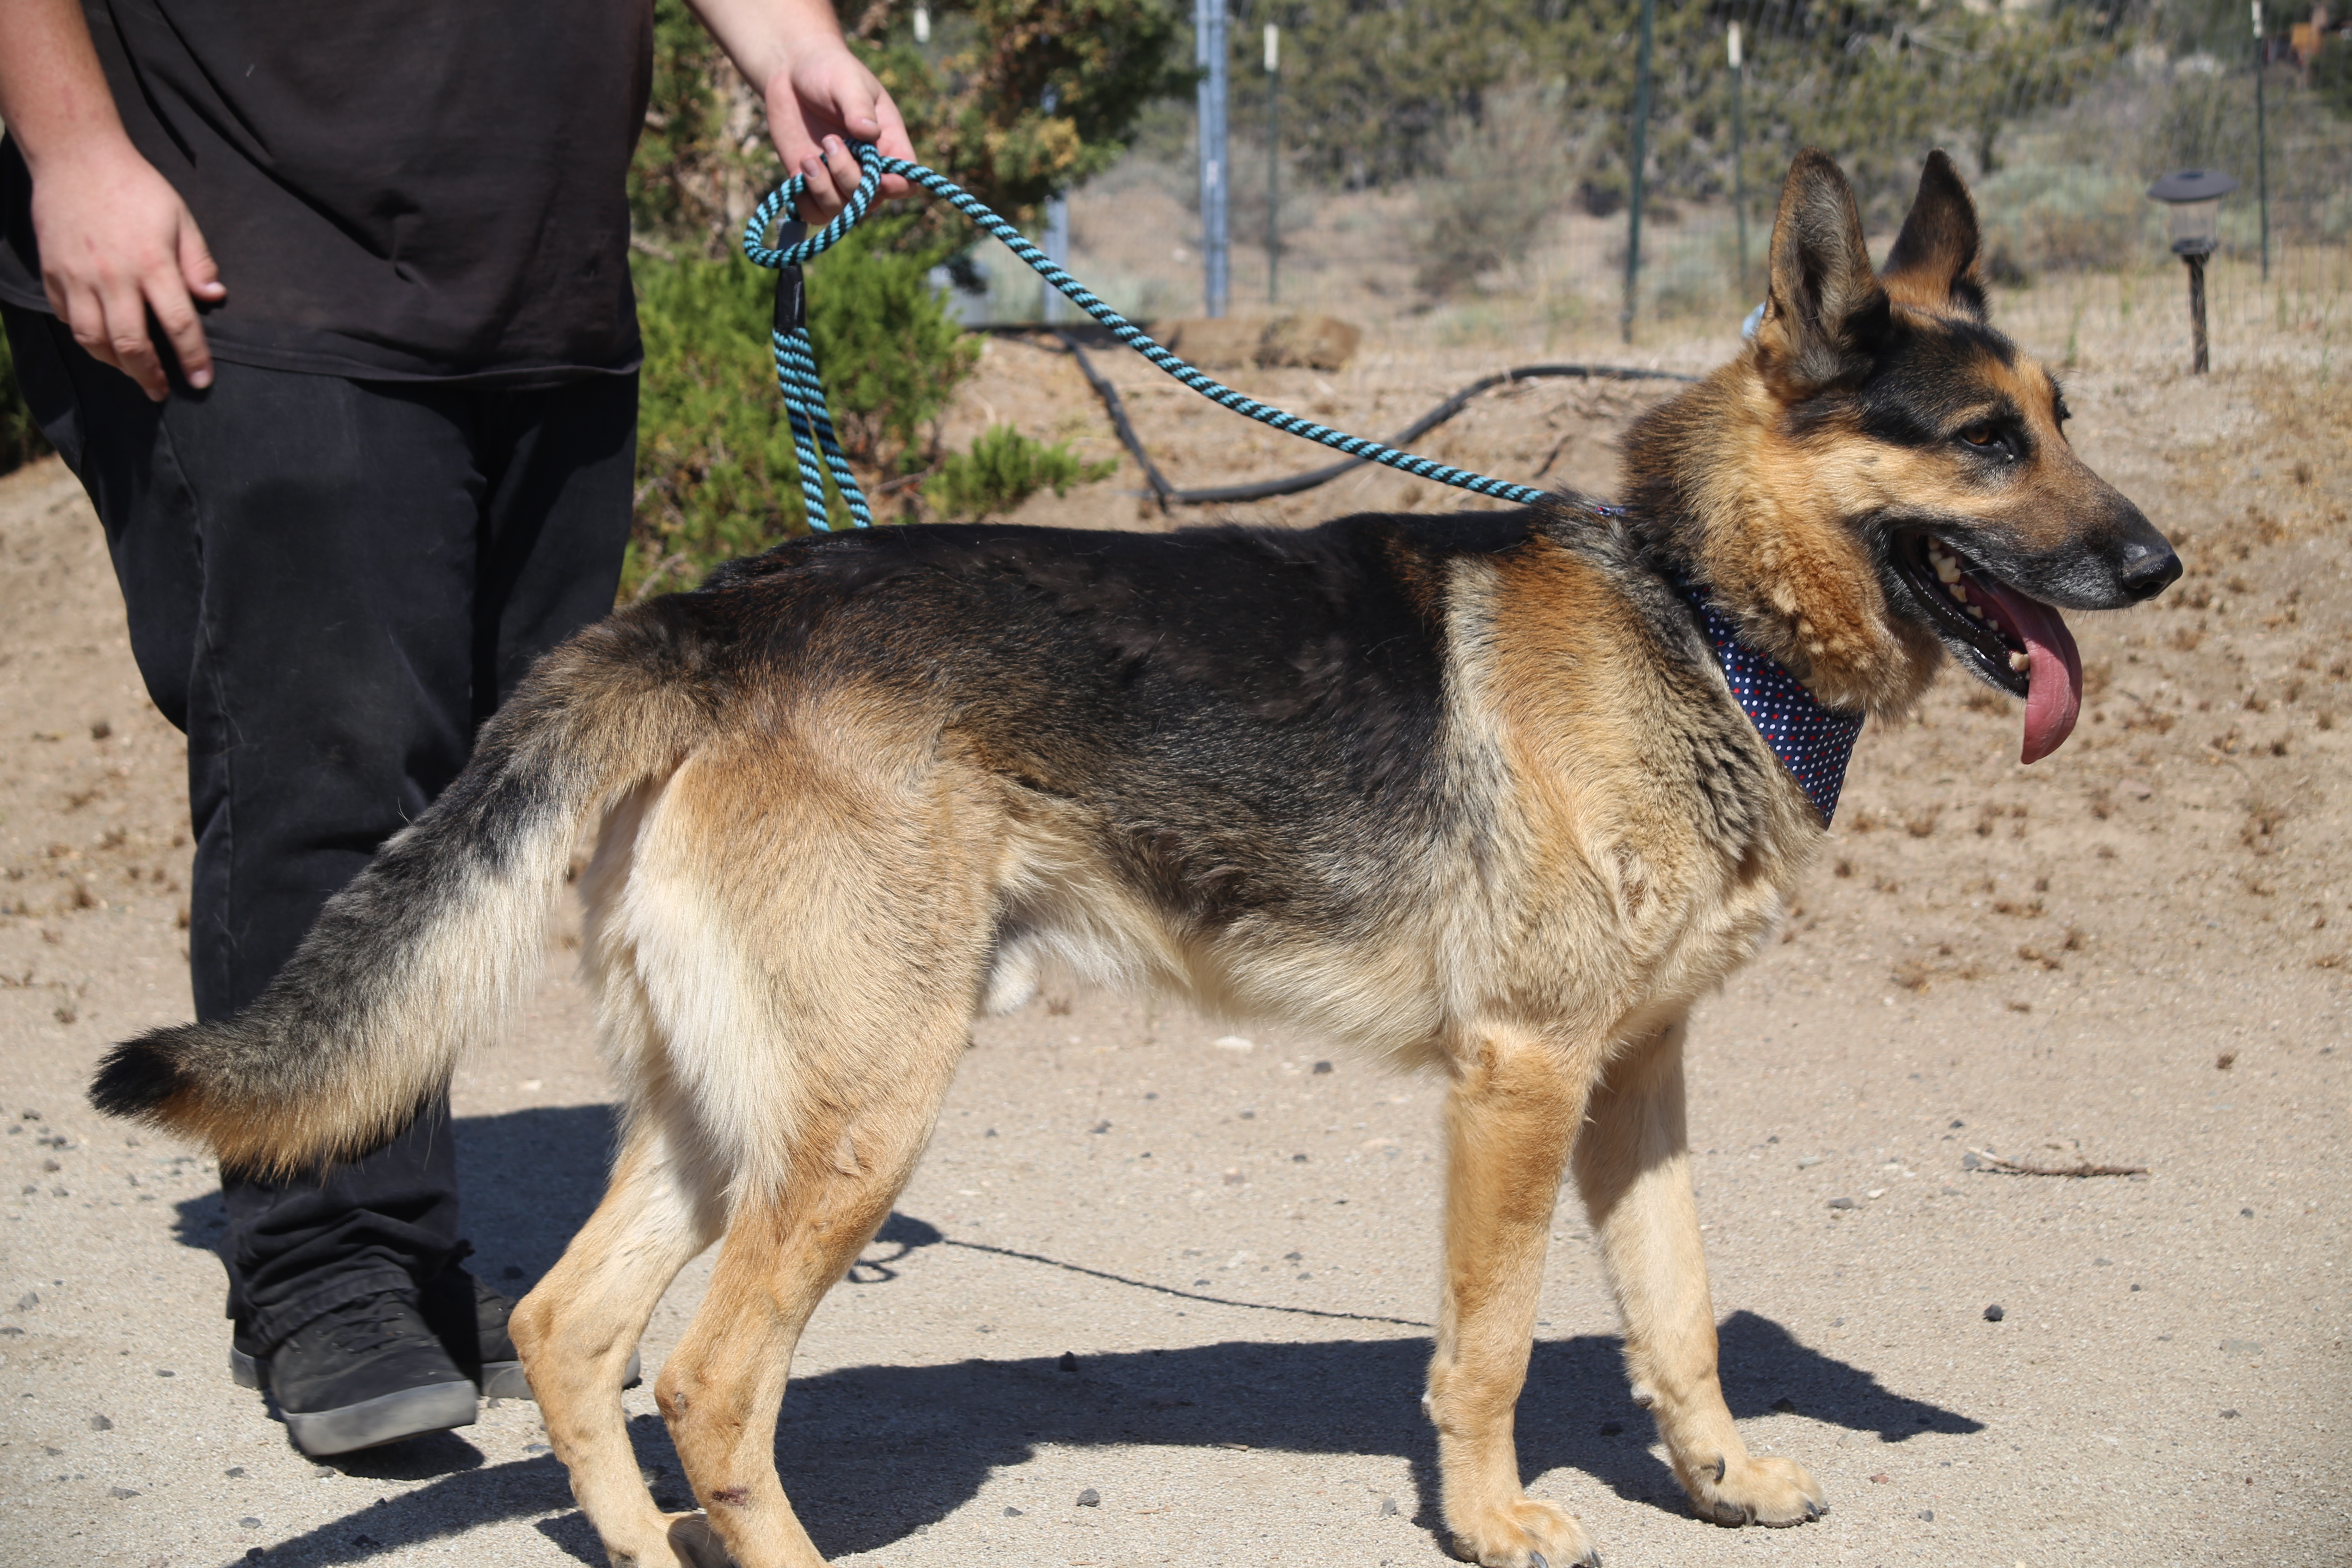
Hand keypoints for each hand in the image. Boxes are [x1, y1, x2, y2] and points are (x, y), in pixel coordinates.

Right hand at [30, 140, 221, 399]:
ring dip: (115, 365)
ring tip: (133, 374)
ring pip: (93, 339)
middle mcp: (113, 275)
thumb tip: (216, 298)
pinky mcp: (53, 273)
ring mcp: (78, 276)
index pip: (179, 324)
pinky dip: (85, 338)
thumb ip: (198, 261)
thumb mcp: (180, 217)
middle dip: (149, 375)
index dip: (193, 357)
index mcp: (152, 263)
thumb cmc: (136, 188)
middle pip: (131, 343)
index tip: (202, 381)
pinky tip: (101, 344)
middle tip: (160, 392)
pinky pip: (67, 318)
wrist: (76, 157)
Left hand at [763, 41, 914, 220]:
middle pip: (870, 199)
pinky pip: (814, 213)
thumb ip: (858, 106)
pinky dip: (806, 201)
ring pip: (842, 211)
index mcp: (888, 145)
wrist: (791, 71)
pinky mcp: (811, 184)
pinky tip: (800, 170)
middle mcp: (867, 168)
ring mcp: (838, 179)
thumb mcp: (848, 82)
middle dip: (849, 178)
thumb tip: (868, 132)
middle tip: (831, 141)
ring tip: (809, 158)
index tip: (876, 174)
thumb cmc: (830, 71)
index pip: (905, 182)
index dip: (895, 187)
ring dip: (825, 190)